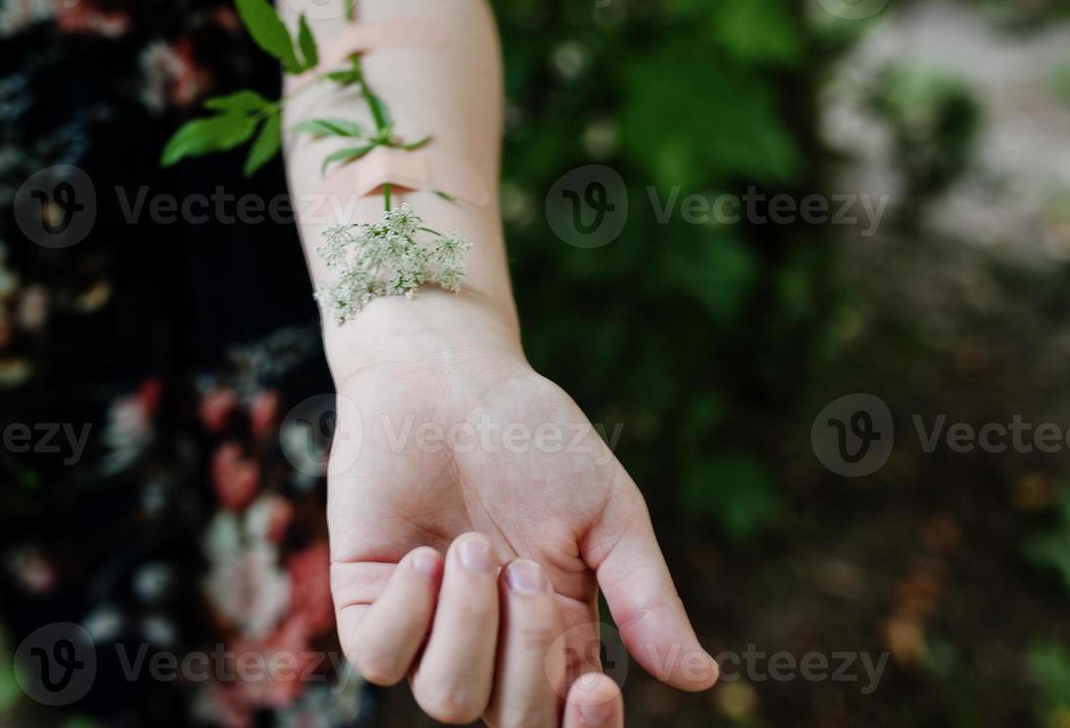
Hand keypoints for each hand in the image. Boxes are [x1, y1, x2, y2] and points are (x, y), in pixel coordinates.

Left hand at [322, 297, 718, 725]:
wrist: (451, 376)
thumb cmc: (534, 438)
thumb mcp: (607, 512)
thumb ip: (647, 597)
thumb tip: (702, 678)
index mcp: (557, 631)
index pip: (569, 719)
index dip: (585, 727)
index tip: (599, 688)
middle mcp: (490, 643)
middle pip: (513, 721)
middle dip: (528, 651)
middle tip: (525, 568)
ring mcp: (425, 625)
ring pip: (448, 699)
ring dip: (470, 624)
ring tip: (472, 545)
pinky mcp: (367, 599)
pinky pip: (380, 658)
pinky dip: (411, 612)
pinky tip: (426, 555)